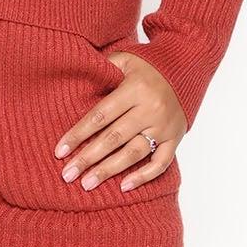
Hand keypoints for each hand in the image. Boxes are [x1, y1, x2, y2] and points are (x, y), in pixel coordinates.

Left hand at [53, 52, 186, 193]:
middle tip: (67, 175)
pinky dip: (144, 176)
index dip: (78, 134)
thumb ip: (101, 70)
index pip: (100, 116)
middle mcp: (151, 109)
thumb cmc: (148, 64)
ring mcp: (165, 126)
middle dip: (87, 158)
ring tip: (87, 184)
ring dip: (109, 170)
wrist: (187, 65)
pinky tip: (123, 187)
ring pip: (133, 153)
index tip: (59, 152)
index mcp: (135, 89)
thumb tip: (73, 80)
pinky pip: (161, 163)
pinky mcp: (176, 138)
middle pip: (113, 138)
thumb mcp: (124, 59)